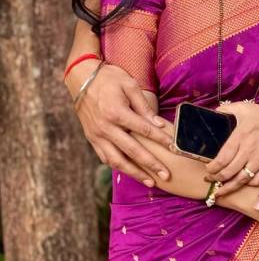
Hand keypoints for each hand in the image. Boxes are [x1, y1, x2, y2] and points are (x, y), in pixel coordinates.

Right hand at [71, 61, 173, 186]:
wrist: (81, 79)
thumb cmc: (109, 79)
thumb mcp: (130, 85)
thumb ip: (144, 106)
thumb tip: (158, 124)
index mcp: (116, 113)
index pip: (144, 131)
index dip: (161, 140)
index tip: (175, 148)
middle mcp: (105, 128)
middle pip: (132, 151)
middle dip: (151, 164)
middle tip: (167, 175)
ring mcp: (96, 135)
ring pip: (117, 160)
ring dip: (134, 173)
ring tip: (150, 181)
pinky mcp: (91, 138)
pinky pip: (105, 157)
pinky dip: (118, 166)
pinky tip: (131, 172)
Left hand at [207, 102, 258, 196]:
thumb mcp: (244, 108)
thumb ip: (227, 109)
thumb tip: (213, 112)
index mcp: (240, 136)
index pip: (222, 159)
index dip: (212, 168)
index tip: (208, 169)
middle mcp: (249, 150)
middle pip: (228, 172)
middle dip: (216, 179)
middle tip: (211, 179)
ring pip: (241, 180)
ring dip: (229, 186)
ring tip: (221, 189)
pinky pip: (257, 181)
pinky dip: (248, 184)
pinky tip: (242, 182)